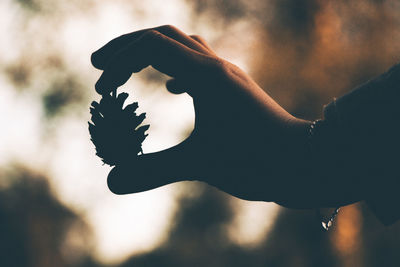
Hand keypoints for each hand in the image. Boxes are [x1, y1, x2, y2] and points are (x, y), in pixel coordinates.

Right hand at [91, 25, 313, 203]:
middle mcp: (216, 66)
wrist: (305, 161)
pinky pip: (198, 64)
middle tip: (101, 68)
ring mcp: (227, 75)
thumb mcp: (200, 166)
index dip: (119, 60)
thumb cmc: (258, 161)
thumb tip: (112, 182)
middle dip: (128, 48)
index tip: (102, 87)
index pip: (150, 46)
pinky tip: (171, 89)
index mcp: (205, 75)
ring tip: (130, 71)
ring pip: (182, 46)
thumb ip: (153, 171)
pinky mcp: (233, 88)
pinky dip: (175, 68)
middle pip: (162, 36)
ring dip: (152, 54)